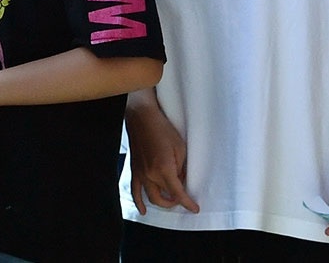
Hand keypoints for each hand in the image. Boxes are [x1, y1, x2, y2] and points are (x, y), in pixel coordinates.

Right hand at [125, 94, 199, 214]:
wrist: (142, 117)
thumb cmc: (162, 129)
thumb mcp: (180, 147)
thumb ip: (181, 167)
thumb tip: (181, 179)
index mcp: (164, 169)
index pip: (177, 193)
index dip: (187, 203)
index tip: (194, 208)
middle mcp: (151, 175)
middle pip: (163, 198)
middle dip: (174, 202)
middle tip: (183, 199)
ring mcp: (141, 174)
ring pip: (151, 197)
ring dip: (161, 202)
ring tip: (169, 201)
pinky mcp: (135, 170)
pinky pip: (134, 191)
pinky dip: (138, 203)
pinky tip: (142, 211)